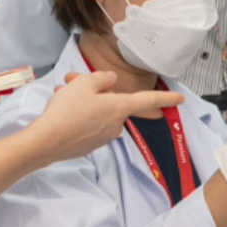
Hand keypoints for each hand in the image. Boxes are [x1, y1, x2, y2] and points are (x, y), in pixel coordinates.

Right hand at [31, 71, 184, 162]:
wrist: (44, 142)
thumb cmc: (67, 110)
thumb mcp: (84, 84)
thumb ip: (101, 79)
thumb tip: (111, 81)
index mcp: (119, 108)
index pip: (148, 101)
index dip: (165, 98)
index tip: (181, 99)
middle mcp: (115, 125)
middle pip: (111, 102)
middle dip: (94, 90)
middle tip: (72, 81)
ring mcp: (102, 138)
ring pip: (97, 112)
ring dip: (82, 101)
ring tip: (62, 94)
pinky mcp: (88, 146)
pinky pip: (87, 125)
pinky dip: (77, 116)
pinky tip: (60, 112)